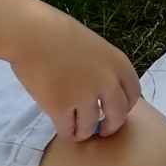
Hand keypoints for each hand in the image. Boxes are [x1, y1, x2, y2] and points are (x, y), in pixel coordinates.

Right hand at [9, 9, 141, 141]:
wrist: (33, 34)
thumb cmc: (60, 35)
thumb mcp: (97, 49)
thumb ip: (106, 71)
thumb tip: (107, 96)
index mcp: (119, 64)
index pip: (133, 95)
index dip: (124, 107)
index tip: (114, 111)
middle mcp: (107, 81)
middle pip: (118, 116)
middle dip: (110, 126)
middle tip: (100, 130)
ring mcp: (85, 96)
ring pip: (90, 127)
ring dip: (83, 131)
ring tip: (76, 128)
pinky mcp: (61, 107)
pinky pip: (68, 131)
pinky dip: (66, 132)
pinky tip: (62, 127)